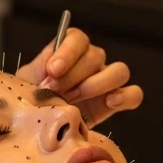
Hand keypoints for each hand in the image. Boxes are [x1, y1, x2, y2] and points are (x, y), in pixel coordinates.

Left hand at [16, 27, 142, 128]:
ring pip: (119, 71)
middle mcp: (92, 60)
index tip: (53, 69)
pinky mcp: (116, 101)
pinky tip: (109, 103)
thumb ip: (38, 68)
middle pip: (96, 55)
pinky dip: (126, 97)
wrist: (41, 124)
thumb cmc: (34, 97)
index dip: (67, 51)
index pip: (77, 38)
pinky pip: (134, 94)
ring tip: (75, 99)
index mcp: (70, 49)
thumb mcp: (28, 81)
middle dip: (74, 74)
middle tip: (55, 90)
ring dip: (97, 84)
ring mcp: (107, 80)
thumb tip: (50, 62)